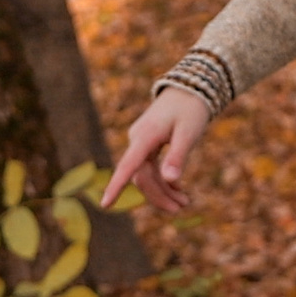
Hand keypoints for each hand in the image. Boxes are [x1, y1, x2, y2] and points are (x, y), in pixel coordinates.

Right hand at [102, 91, 212, 214]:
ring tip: (185, 203)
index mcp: (145, 137)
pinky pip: (150, 168)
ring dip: (163, 191)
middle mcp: (138, 140)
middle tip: (183, 208)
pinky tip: (178, 190)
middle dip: (159, 195)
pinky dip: (164, 181)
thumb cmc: (191, 109)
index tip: (105, 205)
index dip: (116, 186)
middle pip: (141, 176)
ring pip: (146, 174)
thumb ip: (178, 156)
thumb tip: (170, 180)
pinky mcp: (147, 144)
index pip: (127, 166)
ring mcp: (141, 142)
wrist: (190, 88)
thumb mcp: (188, 133)